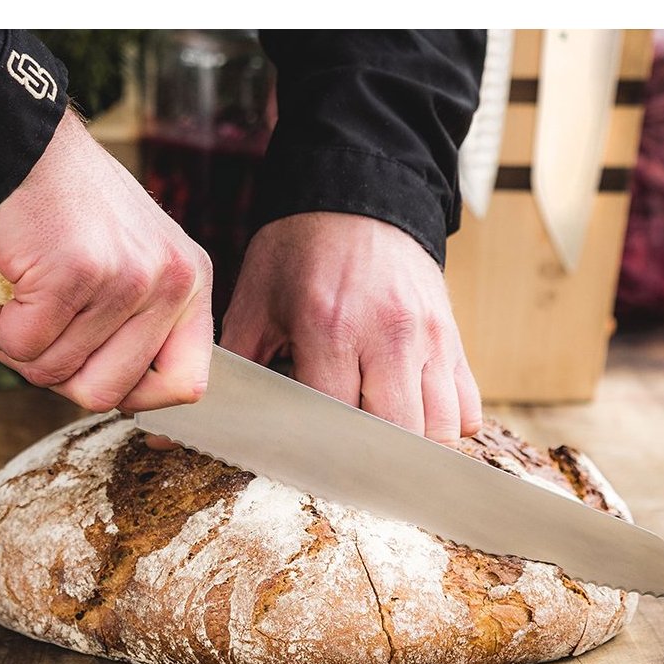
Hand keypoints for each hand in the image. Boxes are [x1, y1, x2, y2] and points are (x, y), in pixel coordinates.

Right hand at [0, 109, 212, 412]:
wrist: (13, 141)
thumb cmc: (63, 205)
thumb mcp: (129, 258)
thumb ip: (134, 322)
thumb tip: (110, 393)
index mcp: (191, 282)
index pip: (186, 383)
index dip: (136, 400)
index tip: (96, 382)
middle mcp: (170, 281)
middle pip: (106, 392)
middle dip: (54, 375)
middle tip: (29, 336)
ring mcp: (126, 279)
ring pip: (55, 371)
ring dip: (12, 346)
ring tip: (3, 301)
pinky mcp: (74, 275)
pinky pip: (21, 345)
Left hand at [220, 212, 481, 440]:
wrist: (359, 194)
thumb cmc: (300, 250)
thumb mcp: (255, 298)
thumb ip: (233, 362)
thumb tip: (195, 419)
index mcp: (332, 327)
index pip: (336, 422)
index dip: (319, 455)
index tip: (305, 466)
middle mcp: (390, 335)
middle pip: (397, 437)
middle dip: (370, 463)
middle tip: (345, 469)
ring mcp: (431, 338)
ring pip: (440, 430)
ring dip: (411, 450)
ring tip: (380, 449)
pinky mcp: (453, 338)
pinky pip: (468, 408)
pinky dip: (446, 427)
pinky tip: (413, 421)